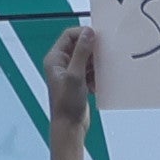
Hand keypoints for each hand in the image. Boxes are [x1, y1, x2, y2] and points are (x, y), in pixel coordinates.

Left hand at [44, 19, 104, 147]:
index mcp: (55, 58)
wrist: (69, 126)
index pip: (69, 35)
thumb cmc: (67, 104)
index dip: (84, 34)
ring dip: (95, 64)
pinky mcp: (78, 81)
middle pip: (79, 46)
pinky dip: (96, 74)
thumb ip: (82, 52)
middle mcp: (61, 63)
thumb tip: (88, 32)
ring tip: (101, 71)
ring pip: (86, 58)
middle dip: (92, 50)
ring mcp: (70, 72)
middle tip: (104, 54)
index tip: (99, 37)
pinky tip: (97, 84)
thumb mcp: (76, 75)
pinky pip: (90, 70)